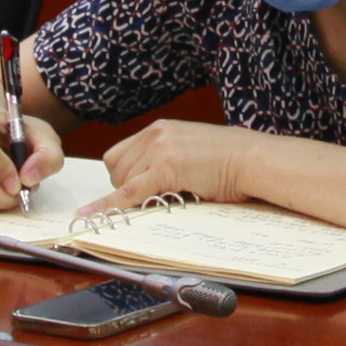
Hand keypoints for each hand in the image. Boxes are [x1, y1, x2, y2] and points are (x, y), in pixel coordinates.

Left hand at [95, 120, 262, 210]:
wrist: (252, 159)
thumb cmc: (230, 161)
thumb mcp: (191, 151)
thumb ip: (167, 159)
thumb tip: (147, 183)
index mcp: (160, 129)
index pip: (119, 154)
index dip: (121, 177)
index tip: (123, 192)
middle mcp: (155, 134)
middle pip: (116, 169)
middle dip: (127, 189)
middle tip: (154, 200)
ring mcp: (159, 149)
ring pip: (122, 182)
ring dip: (135, 197)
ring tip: (166, 199)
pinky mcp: (165, 168)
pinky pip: (128, 192)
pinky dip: (109, 207)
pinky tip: (94, 217)